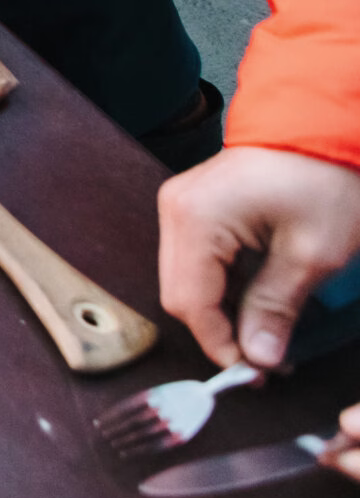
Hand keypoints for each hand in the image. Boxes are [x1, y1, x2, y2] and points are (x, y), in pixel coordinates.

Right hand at [158, 145, 359, 368]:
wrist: (323, 122)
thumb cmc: (322, 178)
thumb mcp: (312, 252)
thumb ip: (277, 308)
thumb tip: (258, 358)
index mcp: (195, 219)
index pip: (190, 303)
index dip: (221, 346)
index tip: (259, 375)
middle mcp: (175, 211)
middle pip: (180, 295)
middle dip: (221, 333)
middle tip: (268, 361)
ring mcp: (181, 207)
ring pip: (186, 282)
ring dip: (222, 313)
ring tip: (268, 334)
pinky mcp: (194, 208)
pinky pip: (197, 262)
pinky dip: (223, 289)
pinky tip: (258, 301)